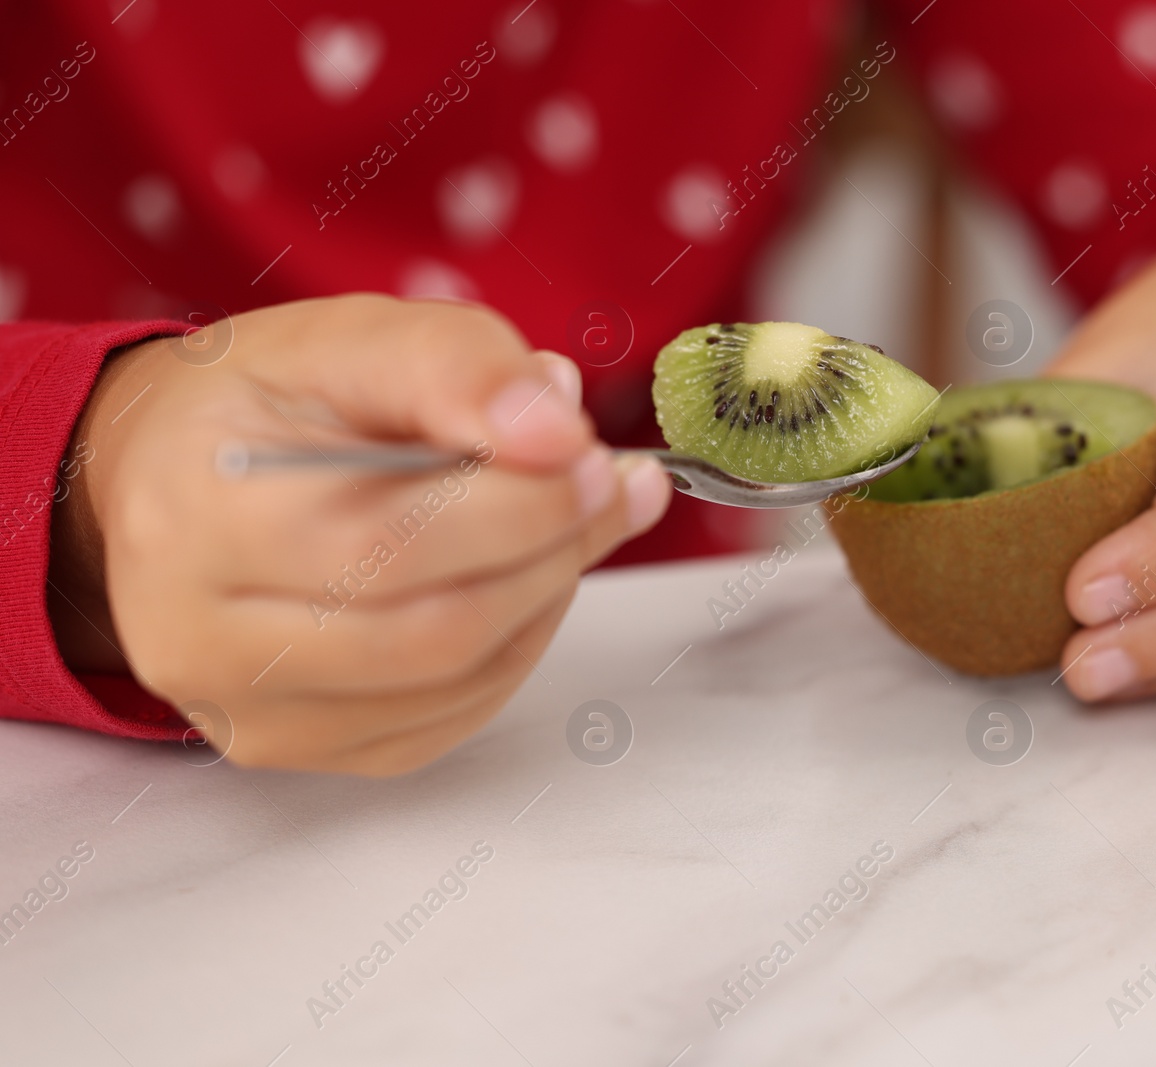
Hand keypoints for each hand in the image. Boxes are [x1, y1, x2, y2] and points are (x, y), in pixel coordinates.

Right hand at [48, 294, 670, 773]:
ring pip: (452, 680)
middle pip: (433, 626)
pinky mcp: (298, 747)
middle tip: (613, 487)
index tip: (596, 456)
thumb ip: (455, 364)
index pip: (391, 540)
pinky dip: (513, 645)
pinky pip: (446, 715)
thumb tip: (559, 434)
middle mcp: (202, 641)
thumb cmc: (262, 405)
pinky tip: (520, 579)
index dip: (521, 505)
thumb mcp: (345, 339)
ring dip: (545, 595)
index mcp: (198, 518)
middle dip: (552, 550)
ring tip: (570, 521)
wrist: (165, 482)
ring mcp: (250, 712)